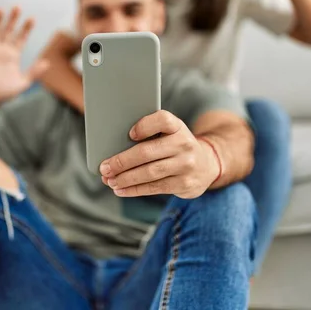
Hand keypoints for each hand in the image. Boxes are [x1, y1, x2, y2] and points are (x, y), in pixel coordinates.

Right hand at [0, 7, 48, 104]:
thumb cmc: (5, 94)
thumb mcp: (23, 83)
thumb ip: (34, 72)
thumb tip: (47, 63)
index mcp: (14, 55)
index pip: (21, 38)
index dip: (26, 28)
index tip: (32, 19)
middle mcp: (2, 50)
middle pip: (9, 30)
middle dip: (13, 19)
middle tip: (18, 7)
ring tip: (1, 9)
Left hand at [99, 110, 218, 198]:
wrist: (206, 165)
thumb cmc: (175, 146)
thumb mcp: (169, 133)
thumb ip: (149, 134)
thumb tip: (113, 149)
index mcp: (177, 126)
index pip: (162, 120)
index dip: (144, 126)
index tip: (129, 134)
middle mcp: (184, 144)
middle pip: (147, 152)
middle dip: (122, 161)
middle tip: (104, 168)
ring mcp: (186, 165)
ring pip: (149, 173)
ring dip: (125, 178)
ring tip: (109, 181)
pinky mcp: (185, 184)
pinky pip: (154, 187)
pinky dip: (134, 189)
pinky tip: (121, 190)